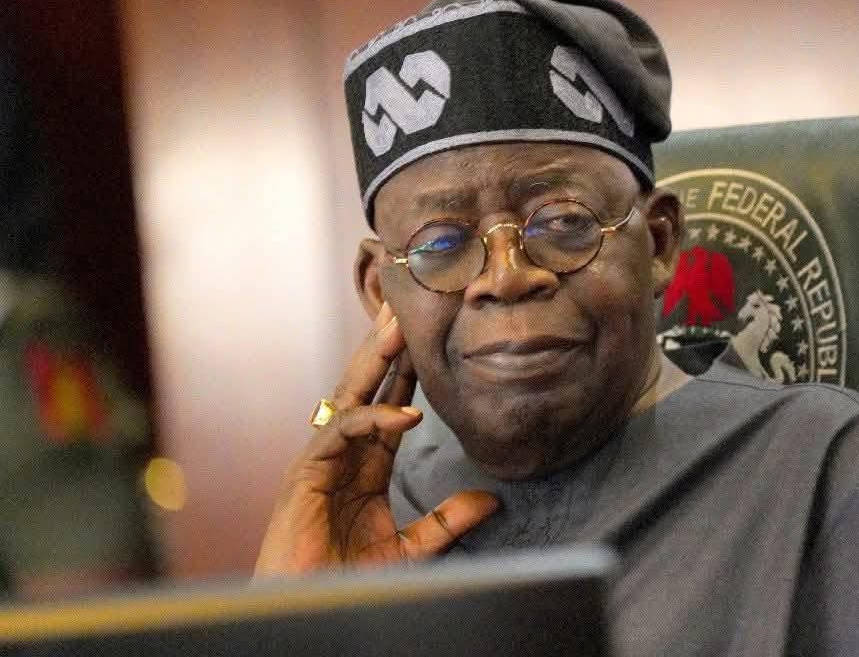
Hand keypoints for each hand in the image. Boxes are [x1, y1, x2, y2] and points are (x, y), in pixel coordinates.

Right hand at [254, 302, 498, 575]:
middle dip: (385, 348)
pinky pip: (341, 433)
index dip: (408, 372)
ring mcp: (322, 460)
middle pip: (364, 387)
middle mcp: (342, 453)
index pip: (389, 404)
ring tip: (400, 332)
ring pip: (348, 397)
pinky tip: (406, 414)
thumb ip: (447, 521)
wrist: (308, 607)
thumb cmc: (347, 580)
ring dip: (373, 362)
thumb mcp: (411, 547)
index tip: (430, 338)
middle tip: (406, 309)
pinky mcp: (306, 474)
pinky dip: (372, 420)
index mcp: (364, 464)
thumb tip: (493, 501)